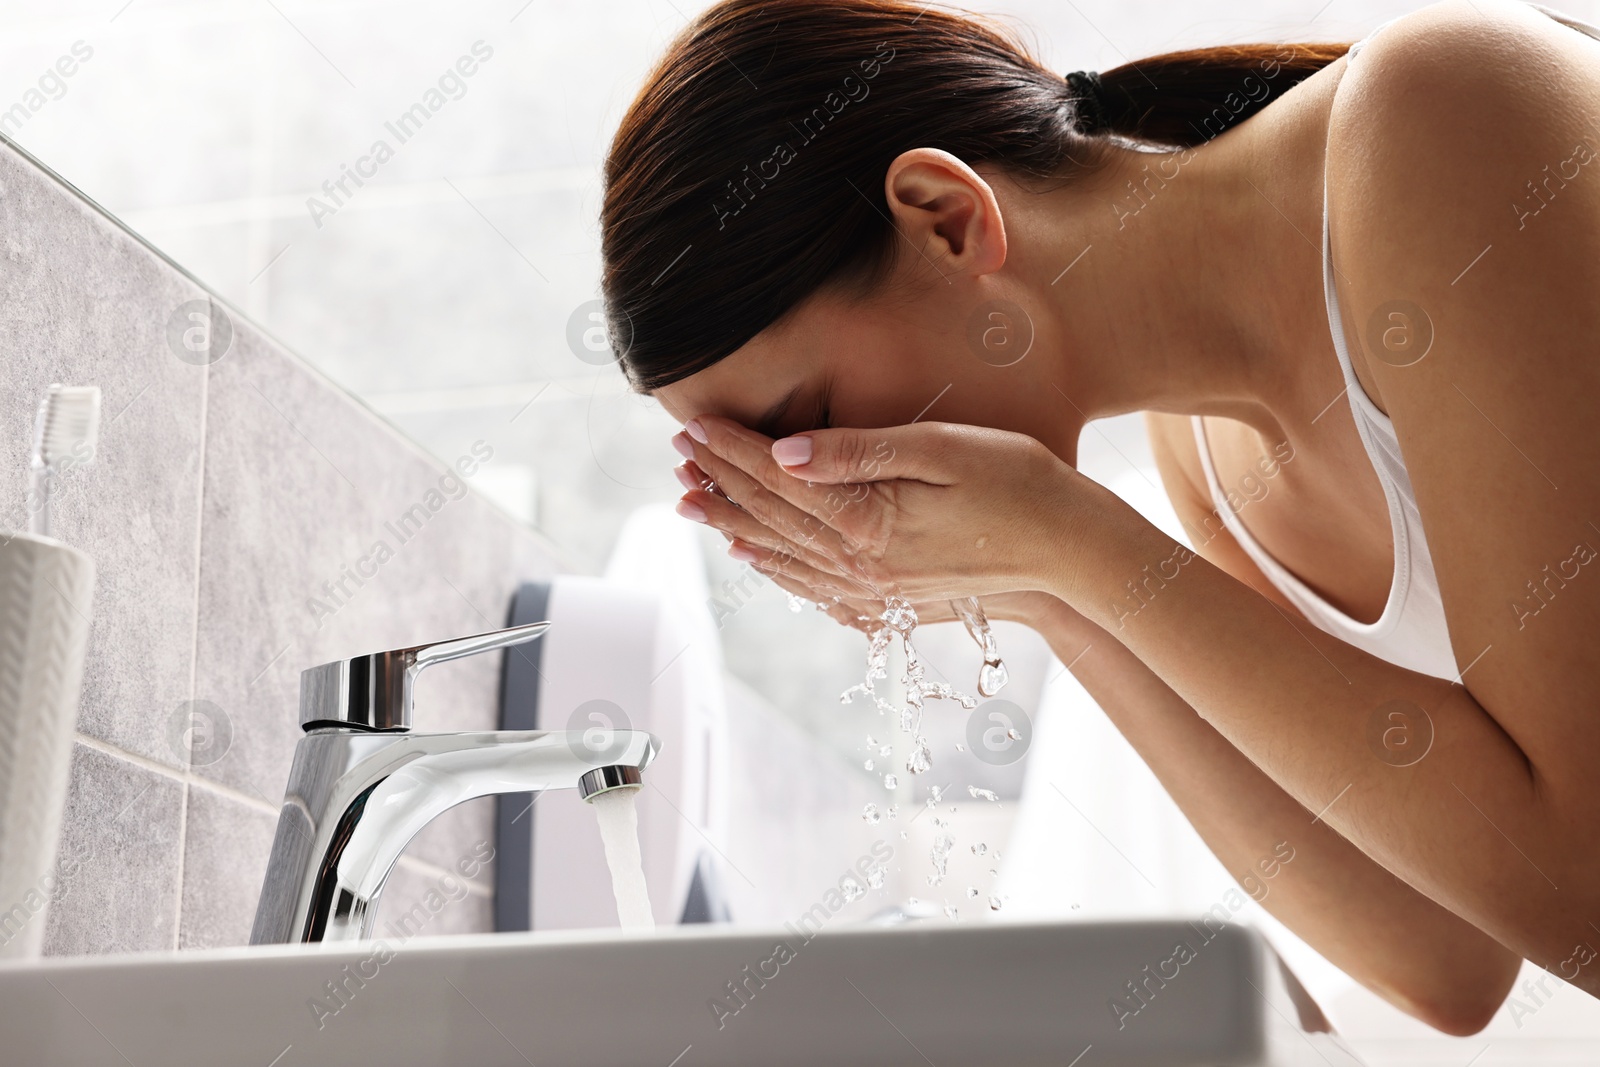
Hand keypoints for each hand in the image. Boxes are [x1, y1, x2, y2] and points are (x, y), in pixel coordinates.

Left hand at [670, 415, 1091, 605]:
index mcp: (867, 521)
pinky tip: (757, 559)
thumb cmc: (1016, 484)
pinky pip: (816, 590)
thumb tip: (785, 452)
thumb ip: (859, 452)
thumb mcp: (940, 450)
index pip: (778, 478)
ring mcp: (875, 591)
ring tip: (694, 505)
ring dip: (735, 528)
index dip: (731, 449)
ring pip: (784, 557)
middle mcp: (861, 565)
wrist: (1069, 552)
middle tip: (677, 459)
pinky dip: (778, 571)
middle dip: (720, 484)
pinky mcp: (892, 603)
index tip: (691, 423)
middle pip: (771, 520)